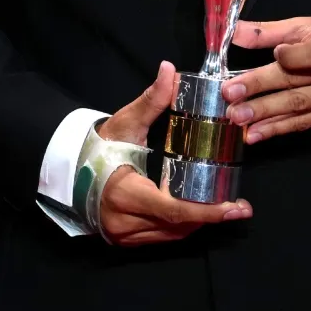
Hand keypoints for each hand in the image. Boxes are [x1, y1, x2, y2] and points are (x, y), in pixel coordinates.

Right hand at [93, 60, 252, 245]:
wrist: (70, 170)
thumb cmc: (101, 146)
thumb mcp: (126, 122)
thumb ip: (151, 100)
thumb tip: (169, 71)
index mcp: (124, 192)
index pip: (173, 209)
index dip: (207, 212)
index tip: (235, 208)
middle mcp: (123, 220)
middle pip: (177, 225)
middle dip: (210, 218)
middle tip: (240, 208)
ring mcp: (123, 234)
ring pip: (171, 235)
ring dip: (197, 223)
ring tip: (224, 208)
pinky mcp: (124, 239)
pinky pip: (161, 237)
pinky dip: (181, 226)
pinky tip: (197, 213)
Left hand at [222, 17, 310, 142]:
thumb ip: (272, 31)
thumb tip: (235, 32)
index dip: (296, 55)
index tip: (276, 55)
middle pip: (300, 81)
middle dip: (262, 89)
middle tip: (231, 95)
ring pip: (300, 106)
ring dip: (266, 115)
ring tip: (238, 118)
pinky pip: (305, 123)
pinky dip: (278, 129)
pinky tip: (256, 134)